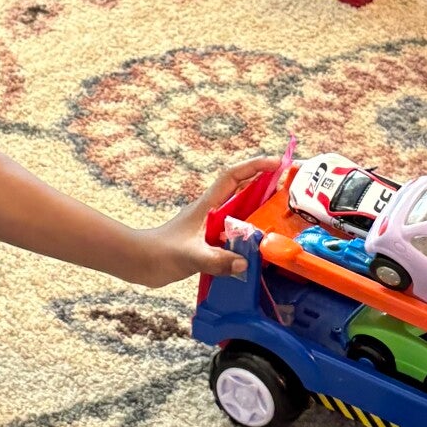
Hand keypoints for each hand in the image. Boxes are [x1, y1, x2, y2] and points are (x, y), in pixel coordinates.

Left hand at [116, 157, 272, 287]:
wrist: (138, 261)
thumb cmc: (159, 253)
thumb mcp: (190, 256)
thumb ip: (216, 260)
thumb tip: (243, 263)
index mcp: (206, 206)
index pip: (233, 177)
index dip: (255, 166)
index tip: (277, 163)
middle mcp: (209, 210)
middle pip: (240, 187)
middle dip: (263, 181)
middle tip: (288, 183)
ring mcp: (208, 223)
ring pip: (238, 207)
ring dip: (257, 204)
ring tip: (280, 209)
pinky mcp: (206, 238)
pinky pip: (233, 228)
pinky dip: (247, 229)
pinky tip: (257, 242)